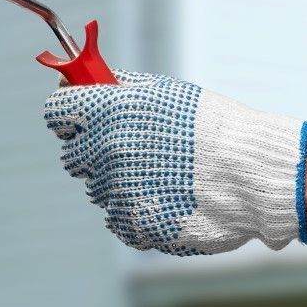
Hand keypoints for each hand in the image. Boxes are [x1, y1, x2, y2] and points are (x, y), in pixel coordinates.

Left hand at [43, 72, 306, 255]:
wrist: (250, 173)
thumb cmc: (212, 127)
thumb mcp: (166, 92)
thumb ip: (120, 88)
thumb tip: (89, 82)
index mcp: (109, 111)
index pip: (56, 111)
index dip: (69, 113)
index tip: (81, 116)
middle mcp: (105, 151)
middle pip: (73, 155)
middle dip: (94, 150)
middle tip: (130, 148)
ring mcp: (116, 191)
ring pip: (98, 188)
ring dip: (119, 182)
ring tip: (162, 174)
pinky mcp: (131, 224)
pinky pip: (118, 218)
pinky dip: (136, 210)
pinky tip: (167, 196)